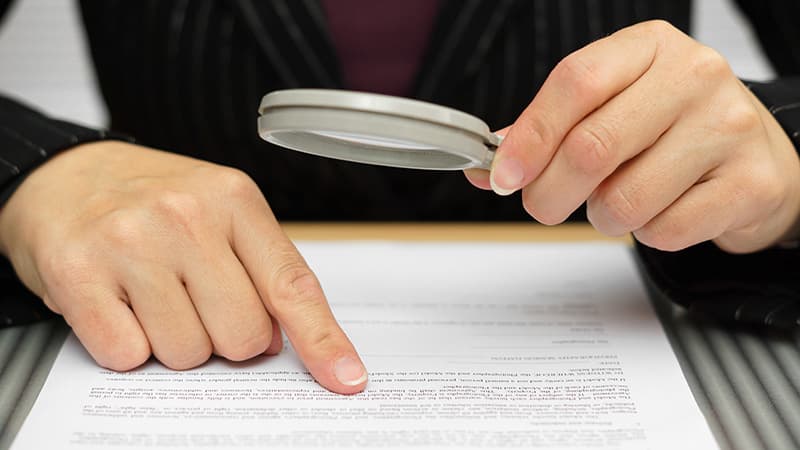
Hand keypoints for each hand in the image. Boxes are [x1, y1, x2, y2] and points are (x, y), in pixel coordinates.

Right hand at [0, 141, 366, 393]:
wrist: (64, 175)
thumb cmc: (152, 199)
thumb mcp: (219, 210)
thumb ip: (260, 269)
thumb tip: (282, 341)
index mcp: (233, 199)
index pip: (291, 285)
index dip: (322, 340)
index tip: (346, 377)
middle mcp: (185, 216)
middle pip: (242, 336)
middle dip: (225, 336)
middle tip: (196, 300)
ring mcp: (130, 243)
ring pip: (187, 353)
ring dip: (174, 340)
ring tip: (152, 294)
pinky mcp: (77, 274)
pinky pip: (128, 356)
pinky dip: (128, 345)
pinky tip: (119, 304)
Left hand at [466, 20, 799, 252]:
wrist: (759, 156)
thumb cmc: (672, 129)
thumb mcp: (613, 107)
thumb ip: (550, 130)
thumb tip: (487, 167)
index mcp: (650, 48)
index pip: (576, 82)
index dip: (530, 136)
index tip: (503, 176)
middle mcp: (694, 77)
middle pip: (591, 148)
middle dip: (548, 194)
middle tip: (543, 206)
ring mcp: (728, 128)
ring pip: (623, 200)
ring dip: (602, 217)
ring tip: (618, 203)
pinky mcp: (749, 183)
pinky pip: (664, 230)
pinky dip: (646, 234)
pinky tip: (662, 211)